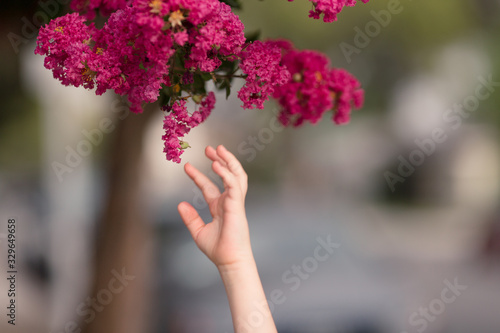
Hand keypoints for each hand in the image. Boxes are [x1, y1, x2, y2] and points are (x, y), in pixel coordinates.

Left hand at [178, 145, 252, 267]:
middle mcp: (228, 201)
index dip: (198, 175)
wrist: (229, 260)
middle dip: (219, 160)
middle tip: (209, 148)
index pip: (209, 186)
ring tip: (218, 149)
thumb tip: (180, 204)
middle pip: (227, 175)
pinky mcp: (237, 205)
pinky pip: (234, 185)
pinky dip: (226, 174)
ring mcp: (235, 202)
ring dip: (228, 161)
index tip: (186, 166)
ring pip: (236, 175)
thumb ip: (190, 218)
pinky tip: (216, 165)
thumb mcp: (198, 232)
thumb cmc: (217, 249)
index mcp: (220, 207)